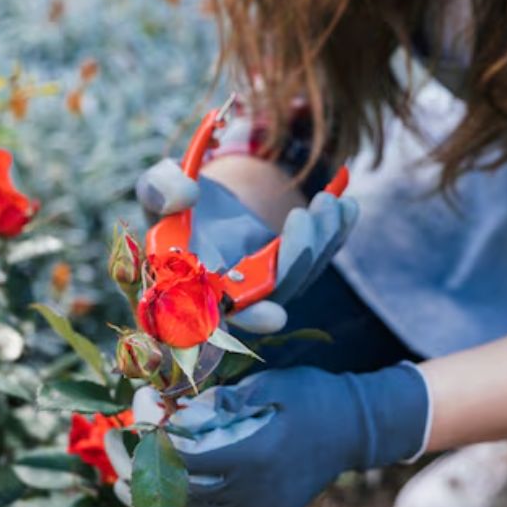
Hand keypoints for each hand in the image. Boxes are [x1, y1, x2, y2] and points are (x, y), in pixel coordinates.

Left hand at [114, 364, 430, 506]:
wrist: (358, 427)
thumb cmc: (312, 394)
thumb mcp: (267, 383)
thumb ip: (221, 400)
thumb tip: (176, 411)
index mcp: (255, 454)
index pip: (188, 462)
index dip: (157, 449)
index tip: (136, 432)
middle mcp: (257, 491)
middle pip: (185, 497)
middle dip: (147, 483)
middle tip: (117, 470)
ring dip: (163, 501)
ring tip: (131, 485)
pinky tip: (170, 492)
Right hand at [136, 158, 357, 333]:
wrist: (203, 194)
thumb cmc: (174, 200)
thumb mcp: (159, 187)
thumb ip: (160, 190)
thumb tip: (186, 196)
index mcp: (192, 288)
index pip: (219, 317)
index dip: (246, 320)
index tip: (274, 316)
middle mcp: (232, 297)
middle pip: (272, 296)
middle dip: (295, 262)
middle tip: (302, 218)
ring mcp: (265, 285)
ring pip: (301, 276)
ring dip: (320, 241)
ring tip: (327, 201)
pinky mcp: (290, 269)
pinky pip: (318, 259)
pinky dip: (335, 233)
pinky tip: (346, 206)